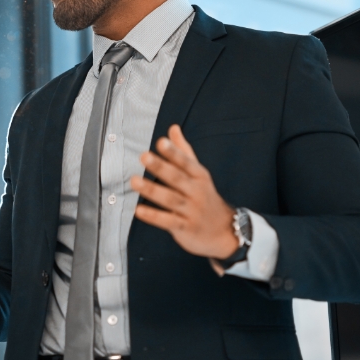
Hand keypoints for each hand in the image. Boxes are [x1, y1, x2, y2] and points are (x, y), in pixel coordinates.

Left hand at [130, 125, 238, 259]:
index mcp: (199, 176)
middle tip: (143, 156)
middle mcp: (196, 192)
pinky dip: (153, 216)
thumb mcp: (199, 173)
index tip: (161, 142)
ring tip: (134, 180)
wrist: (225, 230)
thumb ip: (183, 151)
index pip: (186, 162)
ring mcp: (191, 210)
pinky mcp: (185, 228)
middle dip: (160, 167)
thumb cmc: (205, 197)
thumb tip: (172, 128)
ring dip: (151, 190)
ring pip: (170, 199)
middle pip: (177, 178)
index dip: (173, 152)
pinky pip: (168, 221)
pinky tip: (138, 210)